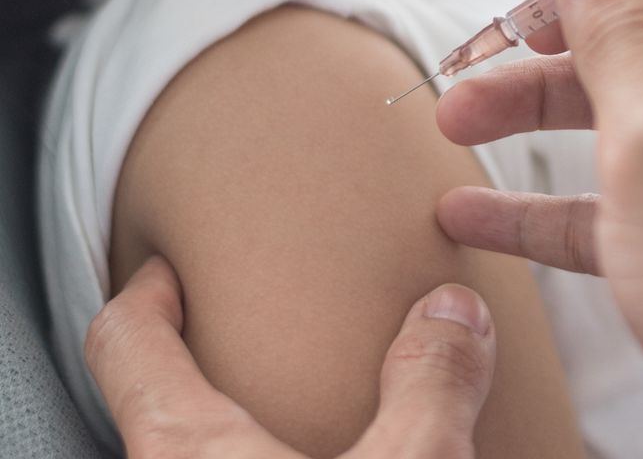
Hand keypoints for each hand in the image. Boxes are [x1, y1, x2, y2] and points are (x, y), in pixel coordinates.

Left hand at [86, 257, 494, 458]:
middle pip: (156, 401)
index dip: (146, 289)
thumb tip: (452, 312)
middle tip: (248, 322)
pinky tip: (328, 457)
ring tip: (295, 400)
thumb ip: (432, 384)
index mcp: (190, 453)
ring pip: (196, 453)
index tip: (170, 265)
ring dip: (237, 419)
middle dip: (204, 354)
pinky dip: (266, 453)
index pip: (127, 345)